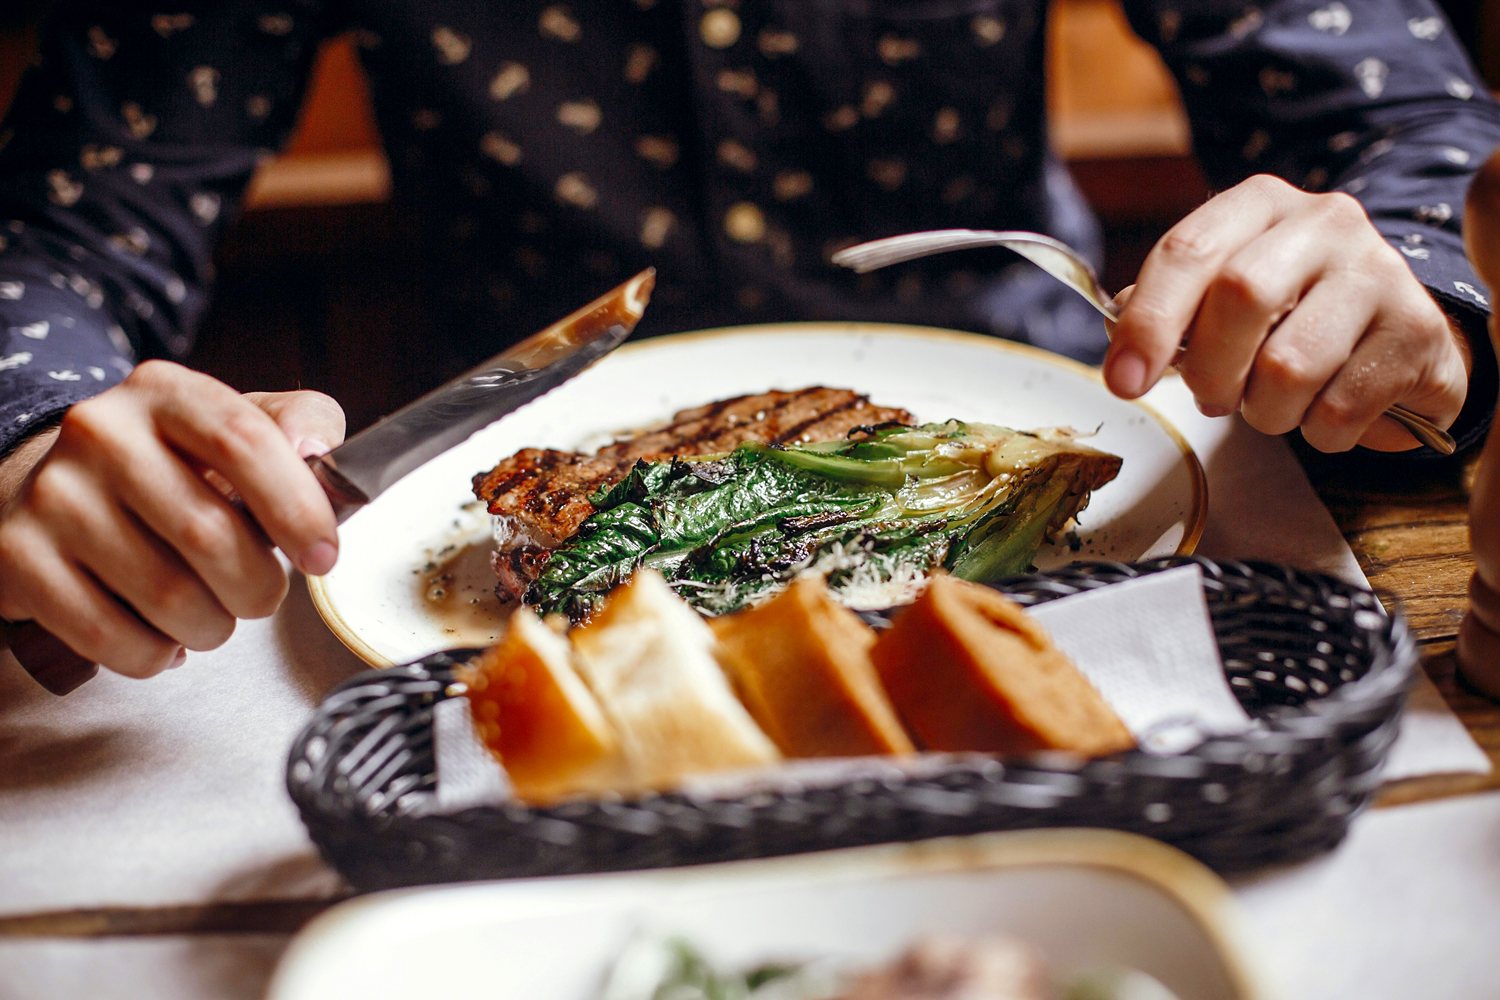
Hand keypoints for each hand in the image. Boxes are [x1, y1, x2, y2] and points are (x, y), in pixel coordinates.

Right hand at [0, 361, 344, 677]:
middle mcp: (100, 434)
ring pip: (168, 596)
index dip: (298, 508)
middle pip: (210, 533)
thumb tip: (318, 448)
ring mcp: (54, 496)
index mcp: (164, 392)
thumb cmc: (168, 465)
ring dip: (212, 626)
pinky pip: (113, 637)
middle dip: (259, 587)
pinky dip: (156, 653)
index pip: (245, 441)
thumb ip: (299, 422)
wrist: (54, 485)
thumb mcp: (236, 422)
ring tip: (212, 614)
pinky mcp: (20, 559)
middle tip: (261, 594)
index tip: (324, 555)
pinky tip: (163, 636)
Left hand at [1103, 174, 1469, 451]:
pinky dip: (1316, 431)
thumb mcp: (1224, 294)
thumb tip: (1123, 340)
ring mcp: (1380, 272)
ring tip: (1275, 402)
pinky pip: (1337, 410)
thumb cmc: (1292, 316)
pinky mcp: (1417, 332)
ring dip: (1265, 411)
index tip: (1124, 380)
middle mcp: (1326, 223)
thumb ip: (1169, 309)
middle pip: (1241, 296)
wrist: (1396, 337)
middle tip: (1213, 397)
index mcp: (1261, 204)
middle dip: (1210, 371)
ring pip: (1288, 367)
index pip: (1188, 252)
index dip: (1148, 322)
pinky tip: (1324, 408)